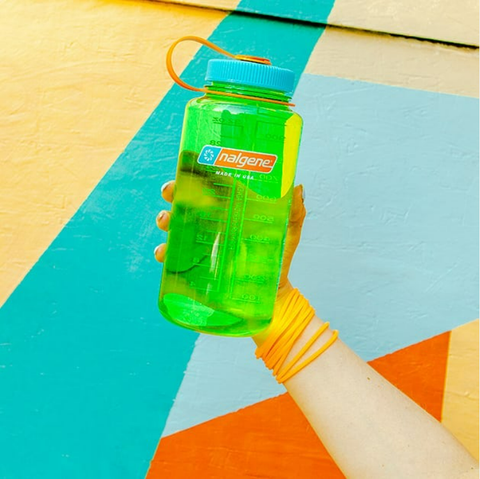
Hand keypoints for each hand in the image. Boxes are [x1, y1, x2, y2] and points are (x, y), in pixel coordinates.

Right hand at [154, 180, 306, 304]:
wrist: (273, 293)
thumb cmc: (280, 258)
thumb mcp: (289, 233)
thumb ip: (294, 211)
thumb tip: (297, 187)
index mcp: (233, 208)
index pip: (212, 184)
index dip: (198, 171)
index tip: (186, 160)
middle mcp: (214, 222)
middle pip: (188, 201)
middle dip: (174, 191)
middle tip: (169, 190)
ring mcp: (203, 243)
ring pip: (176, 225)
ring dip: (165, 220)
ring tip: (165, 222)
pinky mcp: (196, 265)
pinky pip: (175, 257)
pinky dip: (164, 253)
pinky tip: (163, 253)